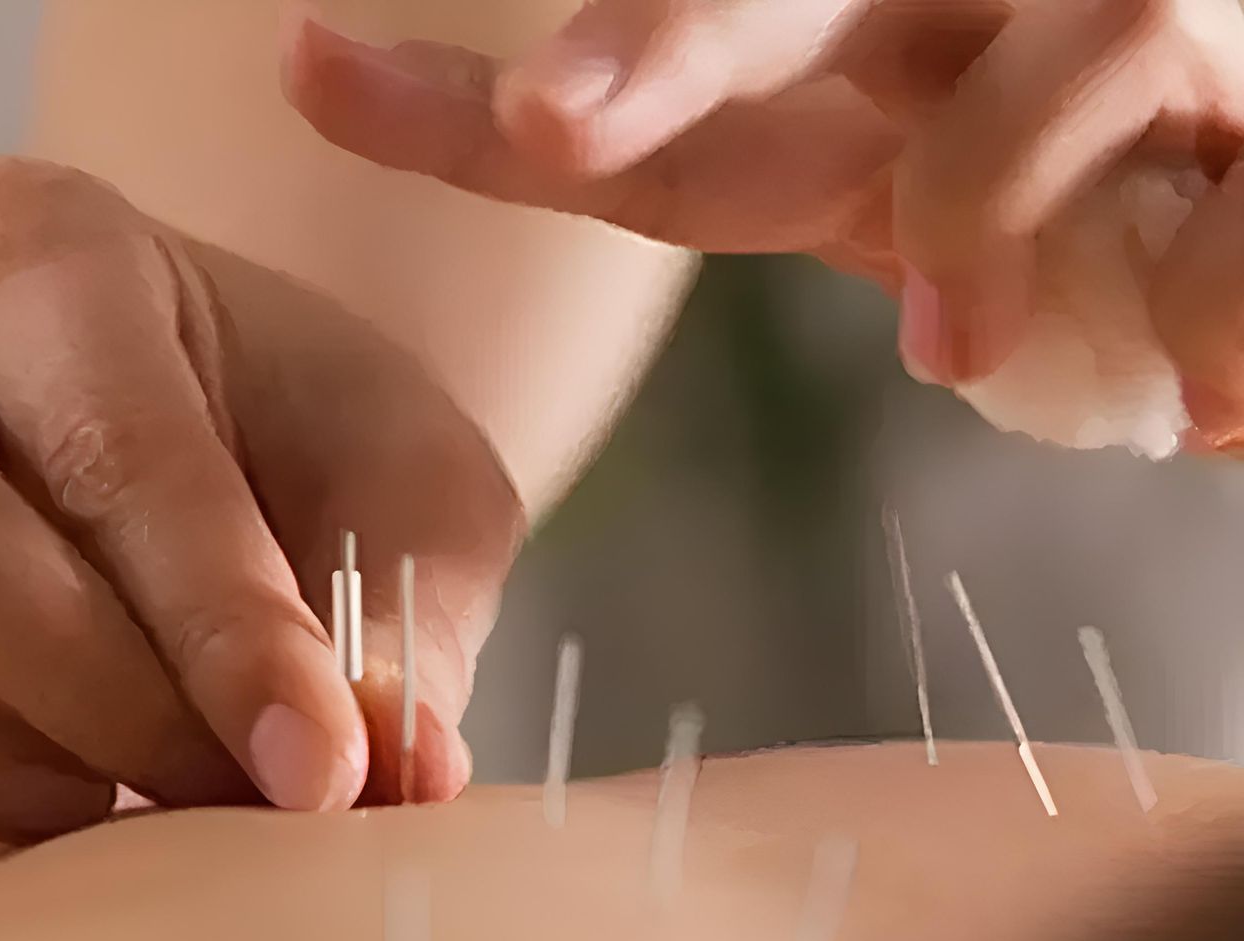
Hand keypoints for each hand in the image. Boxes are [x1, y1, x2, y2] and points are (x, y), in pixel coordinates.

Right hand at [0, 158, 523, 901]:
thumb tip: (392, 767)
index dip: (216, 618)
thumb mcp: (404, 500)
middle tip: (214, 794)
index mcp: (36, 244)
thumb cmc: (302, 453)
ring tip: (80, 818)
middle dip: (75, 685)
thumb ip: (399, 624)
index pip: (103, 433)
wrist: (218, 444)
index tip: (320, 764)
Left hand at [283, 0, 1243, 442]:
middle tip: (550, 130)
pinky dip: (1211, 316)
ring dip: (986, 228)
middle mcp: (952, 7)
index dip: (482, 91)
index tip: (306, 70)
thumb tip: (391, 95)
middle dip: (657, 52)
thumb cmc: (1027, 175)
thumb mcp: (840, 171)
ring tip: (958, 354)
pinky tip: (1214, 386)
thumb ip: (702, 159)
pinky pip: (1231, 227)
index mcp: (835, 56)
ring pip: (1032, 98)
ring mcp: (1125, 29)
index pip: (639, 70)